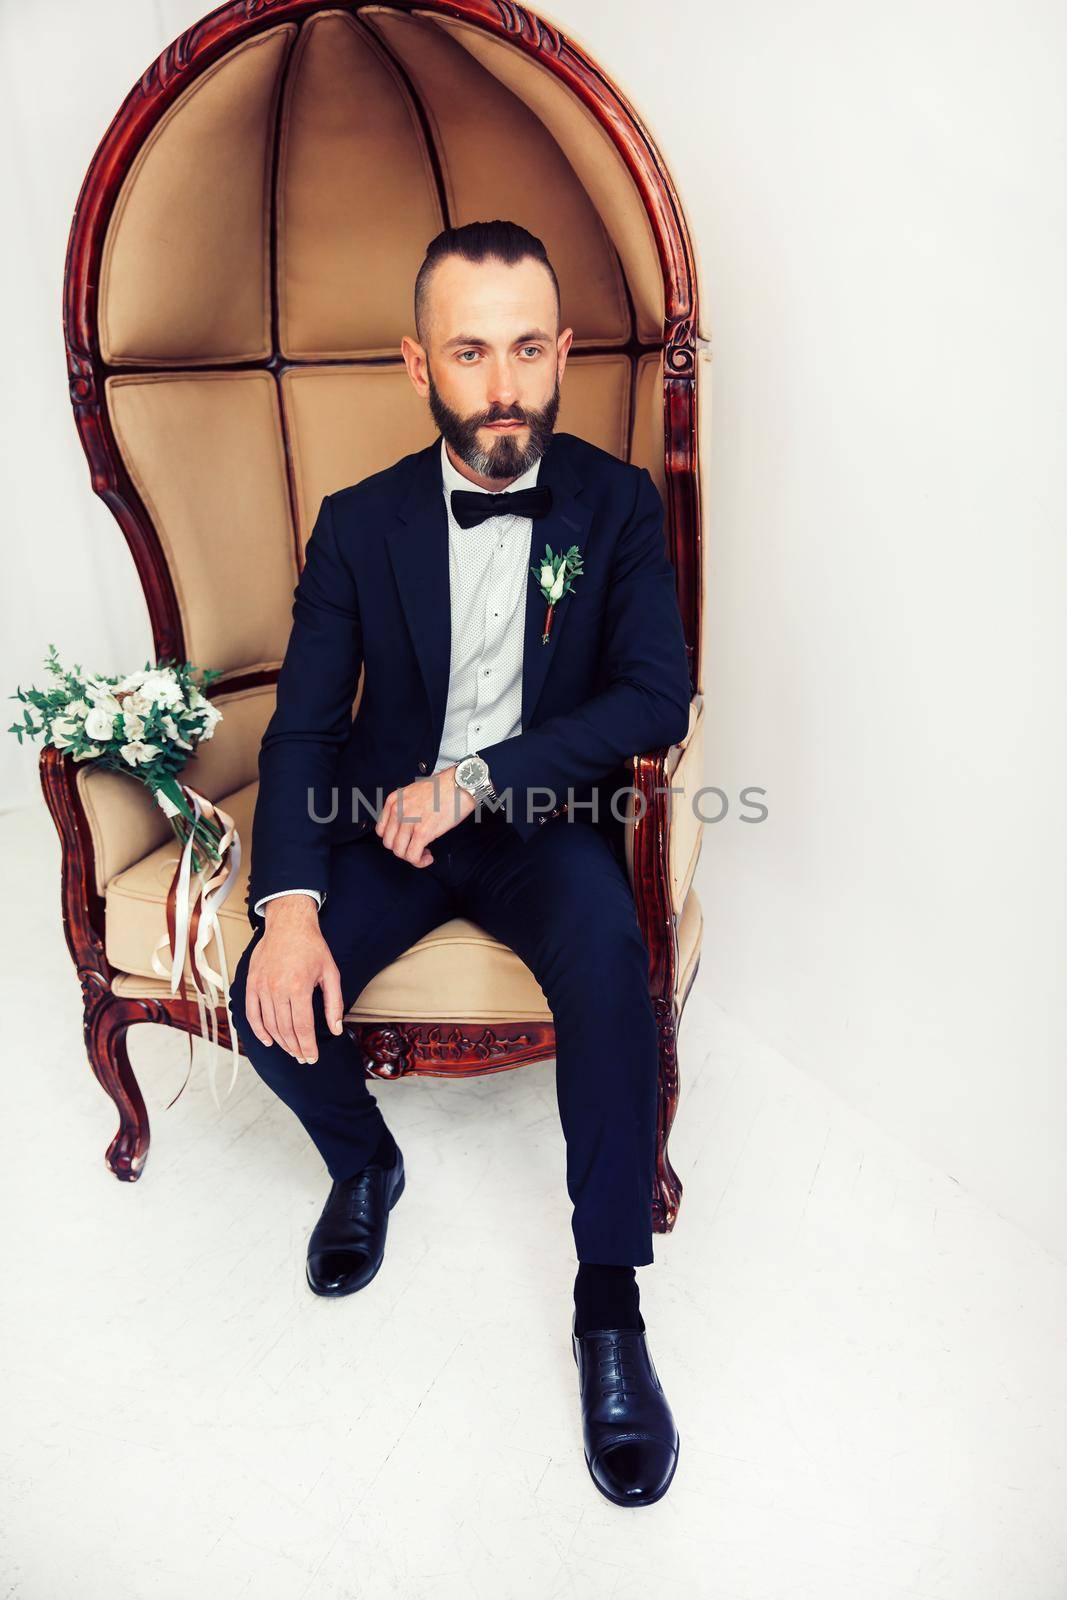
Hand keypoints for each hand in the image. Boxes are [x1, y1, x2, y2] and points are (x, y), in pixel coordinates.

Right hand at [244, 894, 342, 1062]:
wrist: (288, 924)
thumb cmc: (312, 947)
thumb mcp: (331, 973)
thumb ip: (333, 1003)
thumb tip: (336, 1029)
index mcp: (298, 987)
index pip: (302, 1027)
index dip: (307, 1046)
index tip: (312, 1057)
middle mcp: (277, 989)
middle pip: (285, 1030)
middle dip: (295, 1048)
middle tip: (303, 1057)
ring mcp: (261, 987)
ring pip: (269, 1025)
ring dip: (280, 1042)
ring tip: (291, 1051)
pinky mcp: (251, 984)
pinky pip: (251, 1014)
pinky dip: (258, 1030)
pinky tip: (268, 1041)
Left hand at [375, 765, 475, 865]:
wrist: (460, 784)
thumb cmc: (443, 787)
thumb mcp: (413, 792)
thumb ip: (404, 808)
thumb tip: (405, 827)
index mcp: (394, 800)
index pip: (381, 830)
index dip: (393, 840)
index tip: (404, 841)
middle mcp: (398, 810)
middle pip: (389, 843)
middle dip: (402, 849)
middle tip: (415, 848)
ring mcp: (409, 821)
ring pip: (399, 852)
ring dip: (411, 857)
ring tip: (423, 853)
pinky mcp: (422, 832)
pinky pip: (413, 856)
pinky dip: (419, 862)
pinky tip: (428, 857)